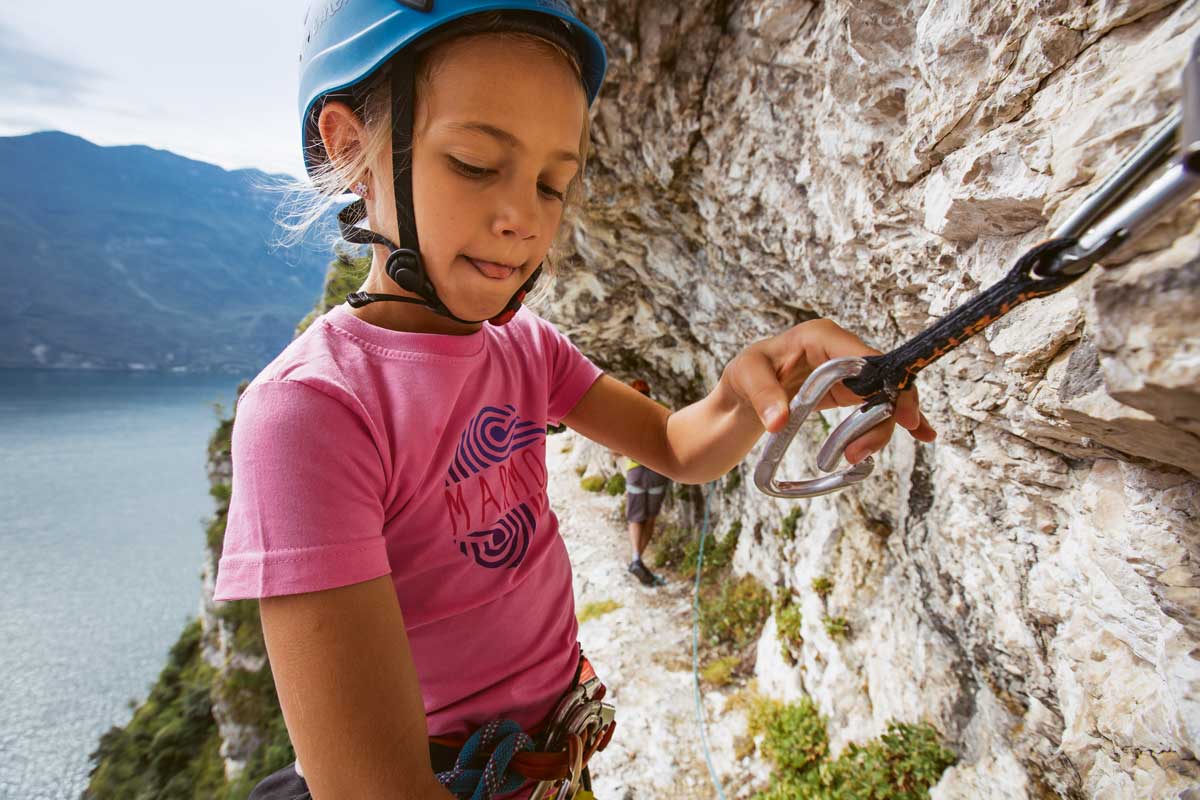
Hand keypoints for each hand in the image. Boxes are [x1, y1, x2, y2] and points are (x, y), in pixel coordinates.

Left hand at [720, 319, 936, 463]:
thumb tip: (779, 419)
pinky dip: (898, 418)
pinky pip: (880, 403)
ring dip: (880, 428)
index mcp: (820, 336)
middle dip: (885, 415)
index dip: (889, 382)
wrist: (742, 395)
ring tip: (856, 456)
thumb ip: (762, 394)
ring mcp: (849, 372)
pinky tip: (923, 434)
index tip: (900, 414)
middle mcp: (841, 350)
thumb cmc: (743, 377)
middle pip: (883, 379)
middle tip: (861, 451)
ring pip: (884, 396)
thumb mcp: (744, 377)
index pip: (866, 355)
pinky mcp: (849, 392)